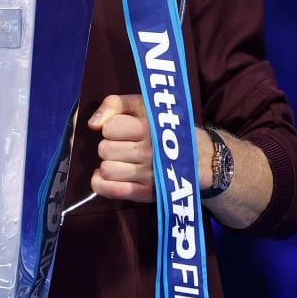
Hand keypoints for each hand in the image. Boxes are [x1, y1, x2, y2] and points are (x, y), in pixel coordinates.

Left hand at [88, 95, 213, 204]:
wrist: (203, 157)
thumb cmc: (167, 128)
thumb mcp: (144, 105)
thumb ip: (115, 104)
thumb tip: (93, 124)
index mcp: (149, 127)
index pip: (110, 128)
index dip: (111, 128)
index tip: (121, 129)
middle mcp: (149, 152)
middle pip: (105, 150)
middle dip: (109, 146)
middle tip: (122, 146)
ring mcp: (148, 175)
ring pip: (106, 170)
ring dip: (108, 165)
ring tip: (120, 161)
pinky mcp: (146, 193)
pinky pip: (111, 191)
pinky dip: (101, 184)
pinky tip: (107, 177)